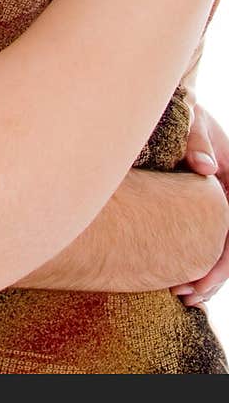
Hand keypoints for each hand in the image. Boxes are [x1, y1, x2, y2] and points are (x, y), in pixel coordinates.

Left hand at [174, 105, 228, 305]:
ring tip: (181, 296)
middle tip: (185, 297)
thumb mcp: (194, 120)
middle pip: (228, 247)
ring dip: (204, 274)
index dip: (219, 262)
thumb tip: (204, 168)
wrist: (178, 106)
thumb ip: (197, 141)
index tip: (197, 281)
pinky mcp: (201, 205)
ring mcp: (217, 203)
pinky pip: (203, 238)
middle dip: (210, 276)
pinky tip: (179, 278)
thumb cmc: (186, 111)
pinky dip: (195, 259)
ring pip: (218, 248)